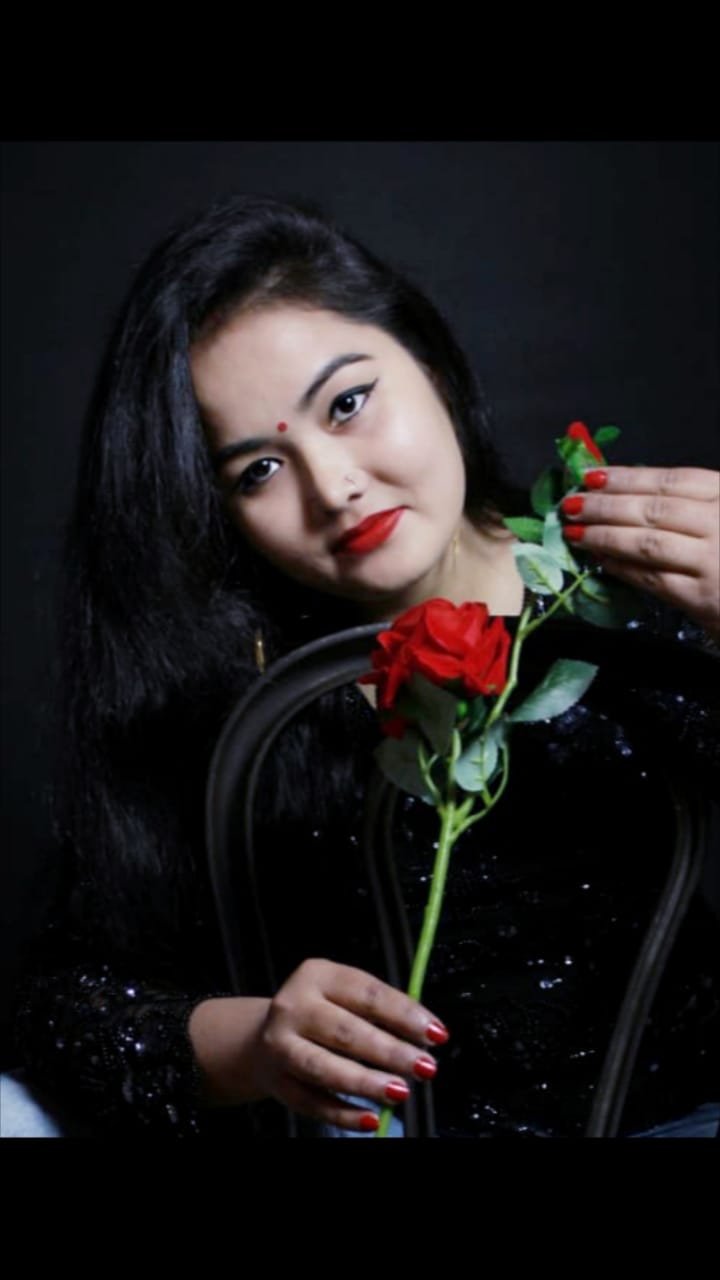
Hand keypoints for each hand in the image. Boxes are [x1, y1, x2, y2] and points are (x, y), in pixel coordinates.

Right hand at [188, 959, 447, 1131]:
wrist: (262, 1039)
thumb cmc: (320, 1014)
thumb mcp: (344, 996)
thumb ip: (380, 1011)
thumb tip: (424, 1034)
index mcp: (317, 976)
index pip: (366, 993)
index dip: (404, 1014)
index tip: (436, 1033)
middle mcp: (294, 1007)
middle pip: (346, 1031)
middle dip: (390, 1052)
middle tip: (425, 1067)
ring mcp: (281, 1046)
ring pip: (325, 1068)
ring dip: (366, 1083)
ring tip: (400, 1092)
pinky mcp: (278, 1083)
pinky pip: (313, 1103)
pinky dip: (344, 1114)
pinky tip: (371, 1120)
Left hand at [561, 466, 719, 639]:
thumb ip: (697, 508)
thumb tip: (639, 496)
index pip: (675, 480)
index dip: (630, 476)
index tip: (594, 474)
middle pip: (656, 508)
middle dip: (607, 503)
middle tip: (571, 501)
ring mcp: (713, 561)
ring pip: (649, 542)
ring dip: (606, 533)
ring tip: (575, 529)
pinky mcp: (703, 599)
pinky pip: (653, 578)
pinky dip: (623, 567)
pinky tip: (600, 559)